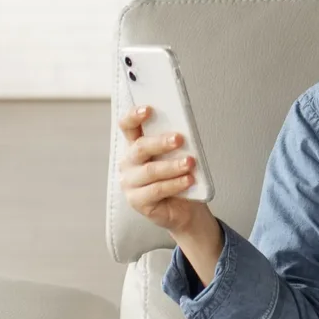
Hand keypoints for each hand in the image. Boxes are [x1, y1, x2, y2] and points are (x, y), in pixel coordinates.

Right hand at [117, 104, 222, 268]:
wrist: (185, 208)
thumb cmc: (179, 176)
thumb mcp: (177, 156)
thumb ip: (175, 143)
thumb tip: (183, 130)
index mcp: (135, 146)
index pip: (127, 126)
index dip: (134, 116)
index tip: (149, 109)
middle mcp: (128, 163)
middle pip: (140, 148)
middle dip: (161, 142)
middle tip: (180, 139)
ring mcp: (130, 183)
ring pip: (150, 170)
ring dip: (172, 166)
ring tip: (190, 163)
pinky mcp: (137, 201)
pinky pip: (156, 190)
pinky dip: (175, 184)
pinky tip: (188, 180)